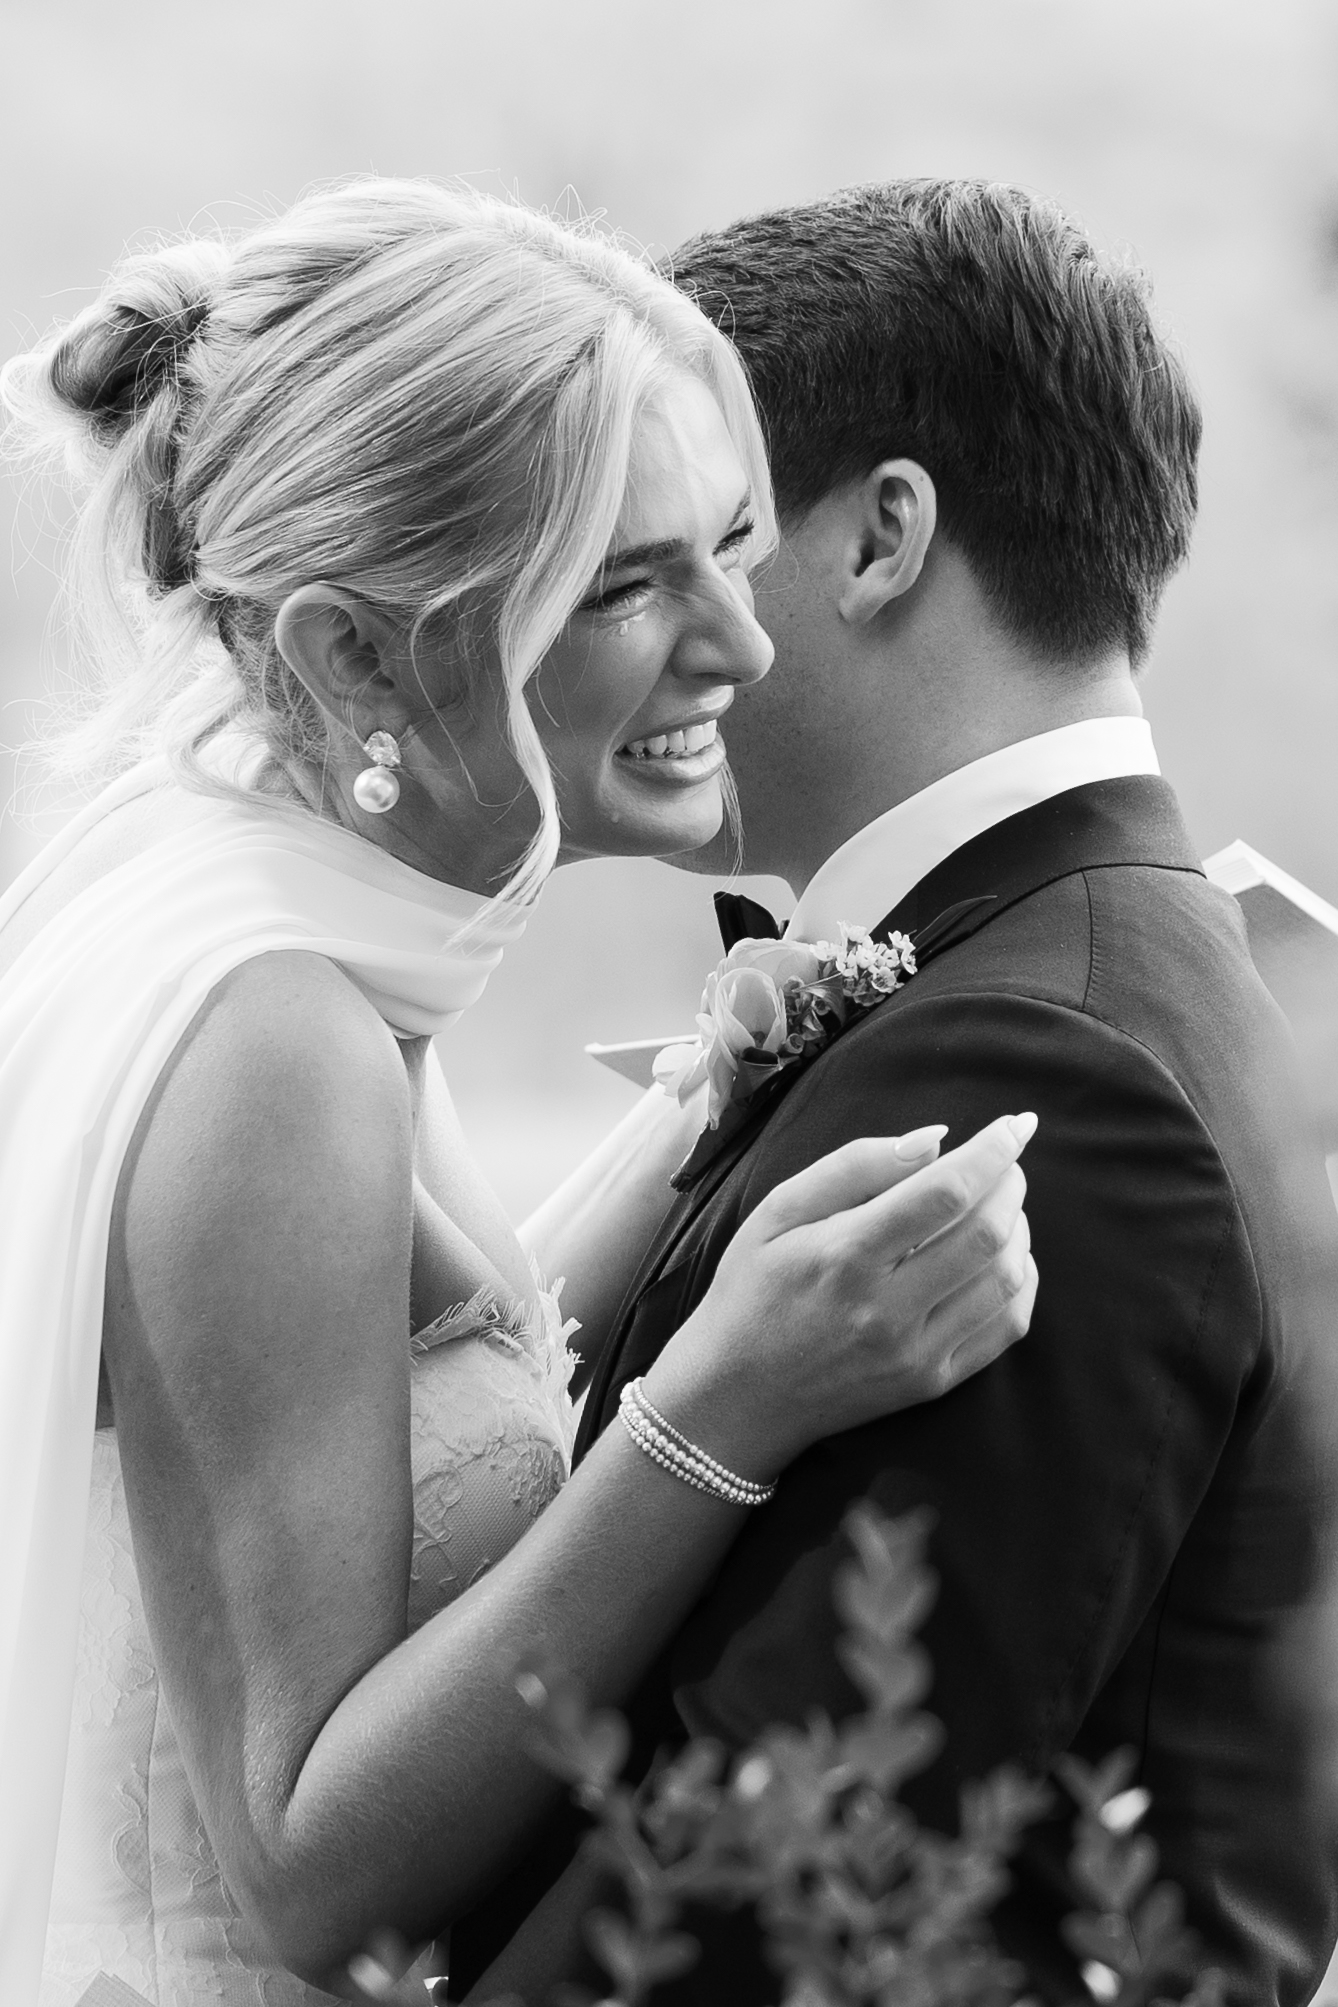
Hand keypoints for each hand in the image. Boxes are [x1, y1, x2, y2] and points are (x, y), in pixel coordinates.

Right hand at [646, 1114, 1037, 1481]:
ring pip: (1004, 1279)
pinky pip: (1006, 1327)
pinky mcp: (931, 1382)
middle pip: (986, 1233)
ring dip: (1019, 1229)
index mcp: (845, 1255)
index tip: (1015, 1124)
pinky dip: (1020, 1282)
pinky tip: (1005, 1258)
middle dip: (1011, 1184)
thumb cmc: (752, 1291)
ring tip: (1001, 1206)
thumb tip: (936, 1139)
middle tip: (1005, 1164)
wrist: (737, 1397)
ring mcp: (914, 1352)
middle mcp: (886, 1308)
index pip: (945, 1192)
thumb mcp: (778, 1211)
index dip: (992, 1151)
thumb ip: (855, 1166)